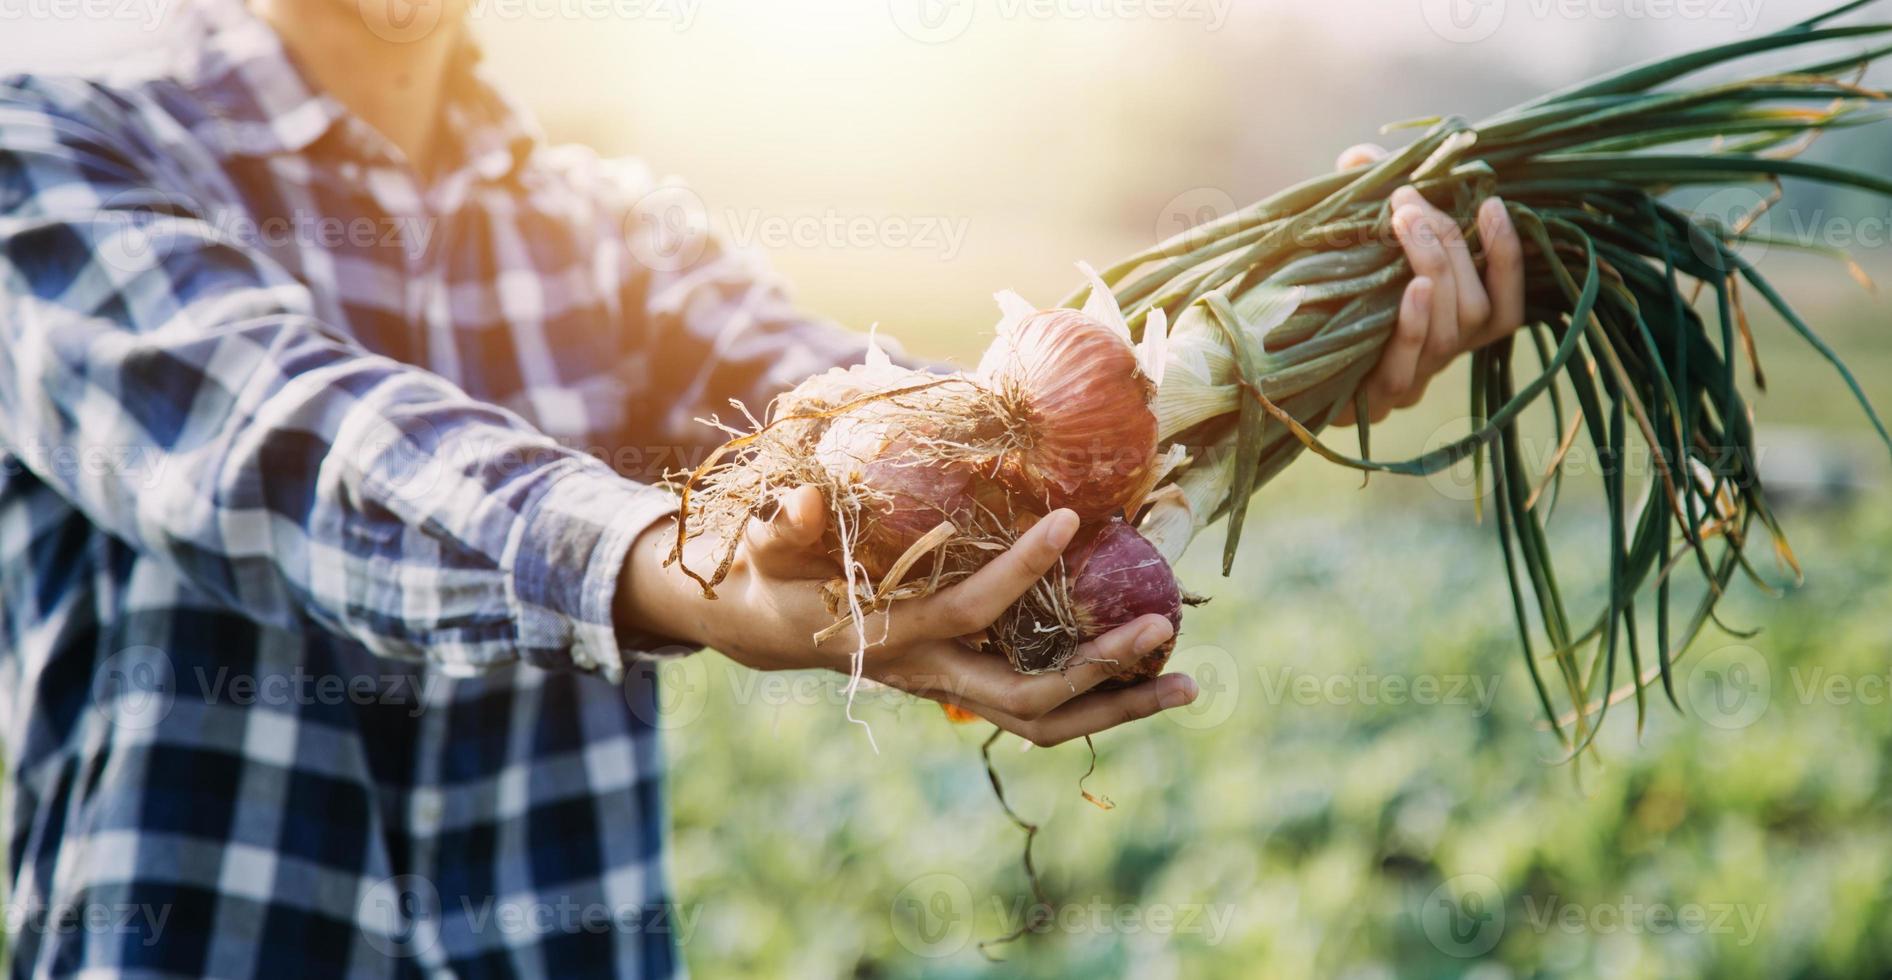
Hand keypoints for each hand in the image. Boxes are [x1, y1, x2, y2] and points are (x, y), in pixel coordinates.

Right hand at [618, 486, 1197, 744]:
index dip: (1019, 572)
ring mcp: (953, 689)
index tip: (1070, 519)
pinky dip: (1099, 699)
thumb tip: (805, 500)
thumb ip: (786, 527)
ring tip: (1187, 683)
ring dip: (1117, 708)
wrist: (769, 628)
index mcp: (891, 637)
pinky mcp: (969, 684)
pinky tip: (1150, 674)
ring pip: (1044, 724)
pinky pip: (1042, 709)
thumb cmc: (771, 575)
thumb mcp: (767, 548)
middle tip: (1161, 627)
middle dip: (1098, 670)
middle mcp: (931, 676)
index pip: (967, 612)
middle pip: (1027, 701)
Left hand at [1331, 143, 1526, 424]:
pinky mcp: (1373, 400)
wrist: (1274, 371)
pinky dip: (1413, 325)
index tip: (1494, 204)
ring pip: (1450, 333)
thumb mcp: (1348, 250)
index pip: (1505, 303)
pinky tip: (1412, 288)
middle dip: (1453, 247)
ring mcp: (1411, 381)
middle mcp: (1441, 358)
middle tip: (1410, 200)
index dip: (1509, 258)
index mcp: (1449, 328)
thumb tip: (1361, 156)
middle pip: (1475, 309)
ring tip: (1406, 219)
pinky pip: (1405, 368)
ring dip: (1435, 269)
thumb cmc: (1323, 303)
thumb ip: (1362, 202)